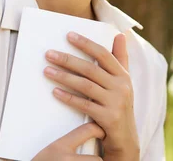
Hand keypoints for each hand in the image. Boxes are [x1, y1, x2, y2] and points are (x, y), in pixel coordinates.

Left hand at [44, 32, 139, 160]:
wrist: (126, 137)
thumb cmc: (119, 104)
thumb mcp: (123, 81)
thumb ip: (120, 58)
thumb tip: (120, 34)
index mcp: (123, 75)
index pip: (103, 54)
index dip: (86, 44)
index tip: (68, 36)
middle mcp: (122, 86)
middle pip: (90, 68)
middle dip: (68, 60)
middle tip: (48, 54)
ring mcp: (116, 102)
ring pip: (85, 85)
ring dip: (64, 76)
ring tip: (46, 70)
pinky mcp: (108, 118)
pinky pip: (84, 105)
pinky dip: (69, 97)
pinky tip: (55, 91)